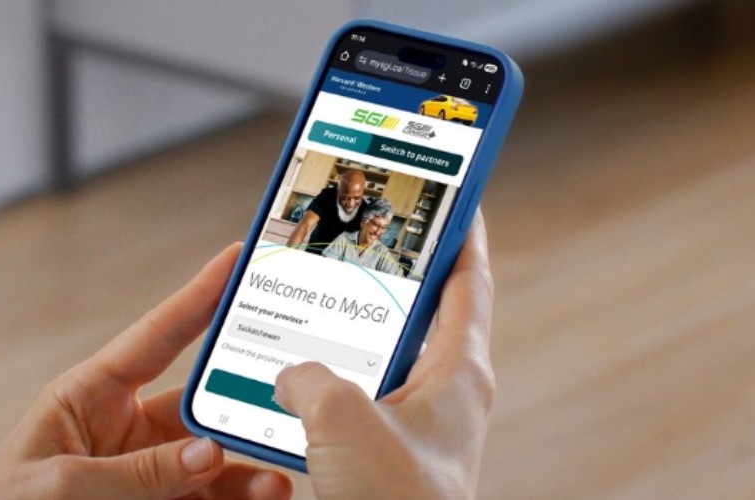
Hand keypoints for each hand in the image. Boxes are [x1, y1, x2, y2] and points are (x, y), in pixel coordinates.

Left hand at [0, 244, 292, 499]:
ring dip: (247, 472)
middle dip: (242, 406)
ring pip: (211, 463)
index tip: (239, 259)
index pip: (155, 337)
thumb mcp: (59, 486)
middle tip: (284, 401)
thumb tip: (208, 451)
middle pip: (199, 407)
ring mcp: (144, 475)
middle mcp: (124, 431)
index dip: (198, 297)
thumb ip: (136, 473)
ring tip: (276, 486)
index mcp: (88, 397)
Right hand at [275, 211, 495, 498]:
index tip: (455, 194)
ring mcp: (418, 432)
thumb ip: (308, 375)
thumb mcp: (340, 419)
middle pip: (420, 316)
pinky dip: (324, 390)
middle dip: (389, 277)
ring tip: (307, 304)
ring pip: (380, 364)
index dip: (461, 232)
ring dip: (347, 336)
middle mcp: (445, 397)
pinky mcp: (388, 463)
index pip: (468, 281)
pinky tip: (286, 385)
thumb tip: (290, 375)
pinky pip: (354, 408)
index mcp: (458, 372)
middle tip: (359, 236)